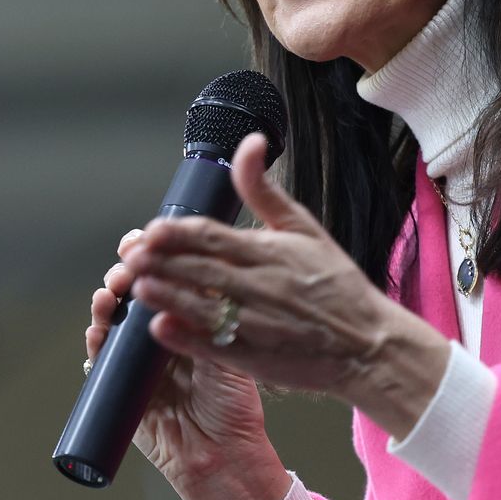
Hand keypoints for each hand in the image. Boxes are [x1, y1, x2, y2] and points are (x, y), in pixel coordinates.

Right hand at [87, 229, 289, 499]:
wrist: (223, 454)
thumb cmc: (233, 403)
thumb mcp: (226, 347)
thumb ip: (210, 312)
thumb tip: (200, 266)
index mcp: (184, 320)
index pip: (161, 277)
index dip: (148, 257)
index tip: (141, 241)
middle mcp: (156, 336)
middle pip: (130, 294)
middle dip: (122, 276)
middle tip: (124, 272)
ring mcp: (134, 361)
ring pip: (110, 322)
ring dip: (104, 306)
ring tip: (108, 299)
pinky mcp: (117, 387)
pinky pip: (99, 361)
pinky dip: (95, 345)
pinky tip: (98, 335)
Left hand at [122, 133, 451, 439]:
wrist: (368, 344)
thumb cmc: (335, 285)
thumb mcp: (304, 229)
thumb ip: (264, 190)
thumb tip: (249, 142)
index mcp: (270, 252)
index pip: (215, 236)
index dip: (180, 233)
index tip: (153, 229)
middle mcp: (262, 286)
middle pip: (203, 269)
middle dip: (164, 261)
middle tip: (132, 255)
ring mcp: (259, 323)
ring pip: (205, 307)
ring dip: (170, 296)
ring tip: (139, 286)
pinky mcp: (257, 357)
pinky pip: (216, 346)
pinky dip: (188, 337)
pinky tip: (161, 329)